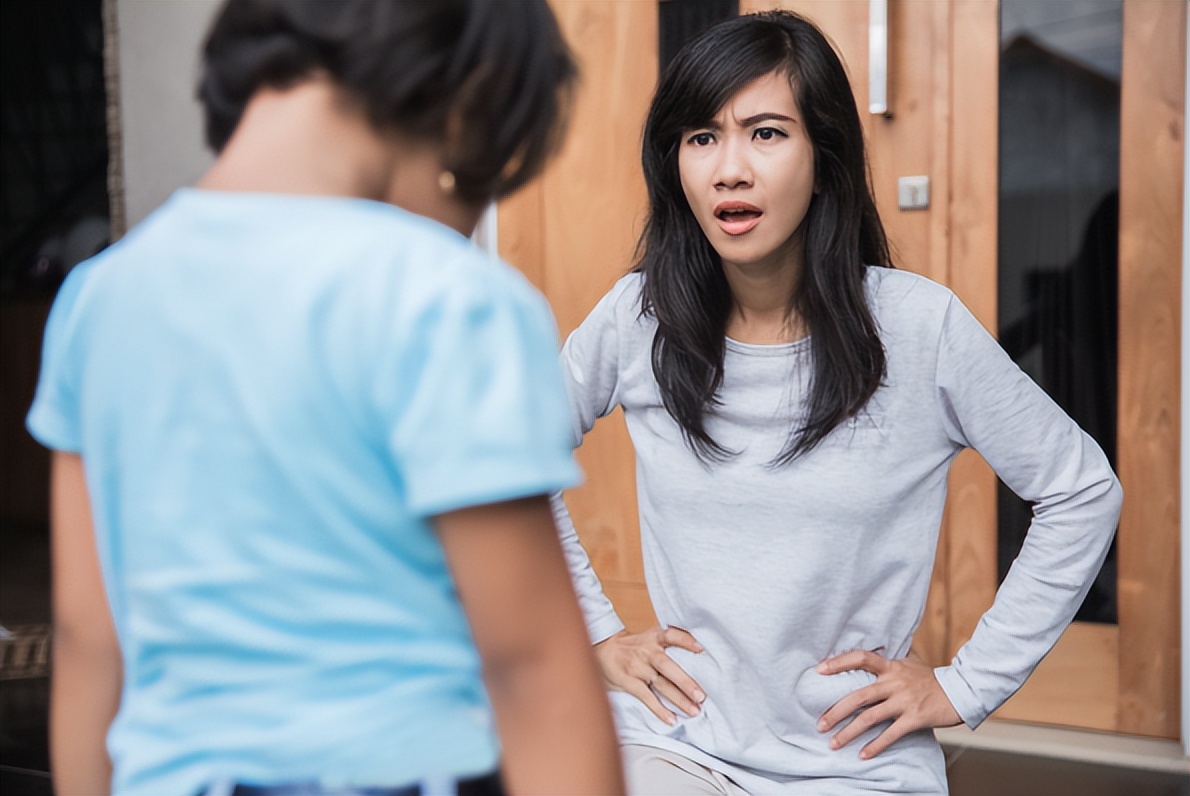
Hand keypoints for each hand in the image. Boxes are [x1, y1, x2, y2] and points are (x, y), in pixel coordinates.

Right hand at [594, 626, 705, 724]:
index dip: (686, 641)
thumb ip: (668, 643)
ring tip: (694, 711)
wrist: (602, 648)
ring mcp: (637, 667)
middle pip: (667, 666)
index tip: (701, 649)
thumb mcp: (649, 637)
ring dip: (678, 699)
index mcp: (654, 637)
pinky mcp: (628, 681)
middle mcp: (646, 651)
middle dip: (685, 681)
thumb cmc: (633, 646)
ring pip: (660, 684)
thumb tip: (700, 651)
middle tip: (701, 696)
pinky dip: (659, 709)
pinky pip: (646, 697)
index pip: (672, 636)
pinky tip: (671, 719)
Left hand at [816, 650, 961, 758]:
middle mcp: (895, 682)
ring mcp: (904, 701)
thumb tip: (864, 661)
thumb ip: (887, 665)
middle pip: (858, 696)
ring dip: (849, 732)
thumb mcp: (908, 664)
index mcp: (891, 666)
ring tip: (834, 743)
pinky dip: (875, 745)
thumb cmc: (930, 679)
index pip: (861, 658)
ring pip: (870, 718)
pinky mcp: (915, 718)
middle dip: (836, 711)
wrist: (961, 690)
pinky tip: (863, 755)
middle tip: (820, 724)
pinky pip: (891, 734)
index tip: (819, 670)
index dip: (839, 662)